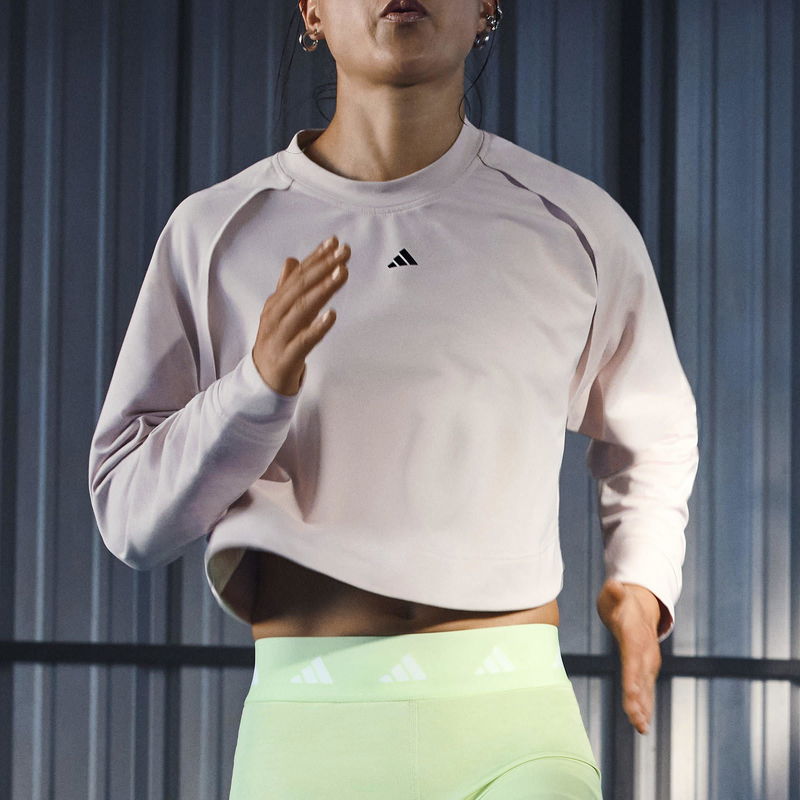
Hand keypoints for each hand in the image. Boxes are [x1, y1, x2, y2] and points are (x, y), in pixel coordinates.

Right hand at [252, 236, 349, 395]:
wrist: (261, 381)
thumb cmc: (275, 343)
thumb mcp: (279, 313)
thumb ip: (287, 287)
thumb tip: (291, 260)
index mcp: (276, 303)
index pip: (298, 275)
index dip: (316, 258)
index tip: (334, 243)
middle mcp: (276, 315)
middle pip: (301, 288)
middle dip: (323, 267)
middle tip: (343, 252)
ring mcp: (280, 336)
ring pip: (302, 309)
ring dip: (322, 290)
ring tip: (341, 273)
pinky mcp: (287, 357)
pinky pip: (303, 341)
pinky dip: (317, 327)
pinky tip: (332, 315)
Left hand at [596, 579, 661, 734]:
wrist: (641, 603)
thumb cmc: (622, 600)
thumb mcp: (615, 593)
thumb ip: (614, 592)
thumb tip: (614, 585)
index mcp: (635, 637)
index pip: (633, 660)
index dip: (633, 678)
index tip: (632, 695)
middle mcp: (645, 653)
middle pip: (641, 679)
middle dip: (640, 701)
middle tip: (637, 721)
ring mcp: (648, 661)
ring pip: (646, 688)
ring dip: (644, 709)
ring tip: (641, 729)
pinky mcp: (646, 668)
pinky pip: (646, 689)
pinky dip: (645, 706)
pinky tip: (642, 724)